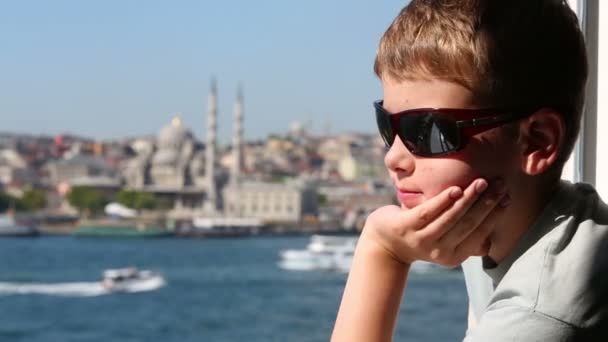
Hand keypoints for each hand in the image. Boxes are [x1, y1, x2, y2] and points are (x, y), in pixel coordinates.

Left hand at [362, 178, 508, 267]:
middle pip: (468, 224)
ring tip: (482, 182)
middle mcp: (439, 251)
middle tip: (500, 183)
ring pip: (450, 218)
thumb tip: (496, 225)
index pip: (480, 233)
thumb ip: (466, 237)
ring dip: (468, 199)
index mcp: (454, 256)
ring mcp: (421, 240)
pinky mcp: (405, 227)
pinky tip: (455, 189)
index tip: (507, 196)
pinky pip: (428, 212)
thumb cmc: (421, 235)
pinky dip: (443, 201)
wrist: (384, 242)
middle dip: (486, 203)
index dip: (494, 215)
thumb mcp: (445, 241)